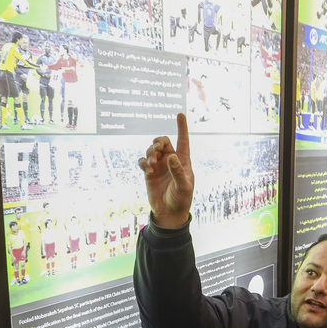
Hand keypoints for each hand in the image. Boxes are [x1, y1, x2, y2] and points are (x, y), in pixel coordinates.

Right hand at [138, 113, 193, 229]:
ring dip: (151, 153)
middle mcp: (170, 161)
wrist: (169, 213)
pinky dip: (144, 163)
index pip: (183, 141)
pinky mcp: (149, 173)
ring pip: (152, 150)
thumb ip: (177, 171)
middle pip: (163, 141)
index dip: (182, 127)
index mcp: (183, 161)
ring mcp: (159, 166)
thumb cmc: (181, 199)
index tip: (180, 114)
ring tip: (152, 164)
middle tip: (157, 149)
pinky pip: (143, 161)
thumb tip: (171, 156)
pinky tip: (148, 170)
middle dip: (158, 141)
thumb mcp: (183, 186)